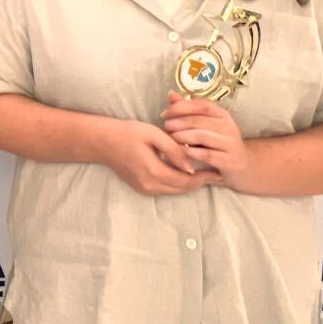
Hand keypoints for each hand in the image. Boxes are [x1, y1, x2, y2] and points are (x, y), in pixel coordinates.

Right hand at [100, 118, 222, 195]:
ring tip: (206, 174)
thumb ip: (174, 150)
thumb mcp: (153, 134)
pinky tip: (186, 173)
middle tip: (217, 173)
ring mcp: (145, 189)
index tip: (219, 171)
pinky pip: (166, 188)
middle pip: (183, 189)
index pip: (187, 180)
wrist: (102, 142)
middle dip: (201, 182)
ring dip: (190, 183)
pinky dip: (178, 183)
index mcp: (154, 172)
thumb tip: (191, 167)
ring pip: (175, 190)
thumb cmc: (128, 133)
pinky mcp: (142, 188)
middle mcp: (150, 185)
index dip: (205, 177)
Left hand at [162, 91, 250, 189]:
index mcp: (222, 115)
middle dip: (177, 123)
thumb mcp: (205, 126)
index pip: (201, 105)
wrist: (243, 167)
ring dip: (181, 136)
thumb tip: (170, 94)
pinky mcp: (230, 161)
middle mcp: (228, 127)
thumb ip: (188, 111)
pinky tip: (179, 152)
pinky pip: (206, 154)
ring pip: (201, 136)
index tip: (164, 114)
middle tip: (165, 127)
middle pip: (198, 120)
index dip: (180, 107)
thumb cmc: (218, 144)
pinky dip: (190, 152)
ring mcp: (230, 144)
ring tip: (170, 138)